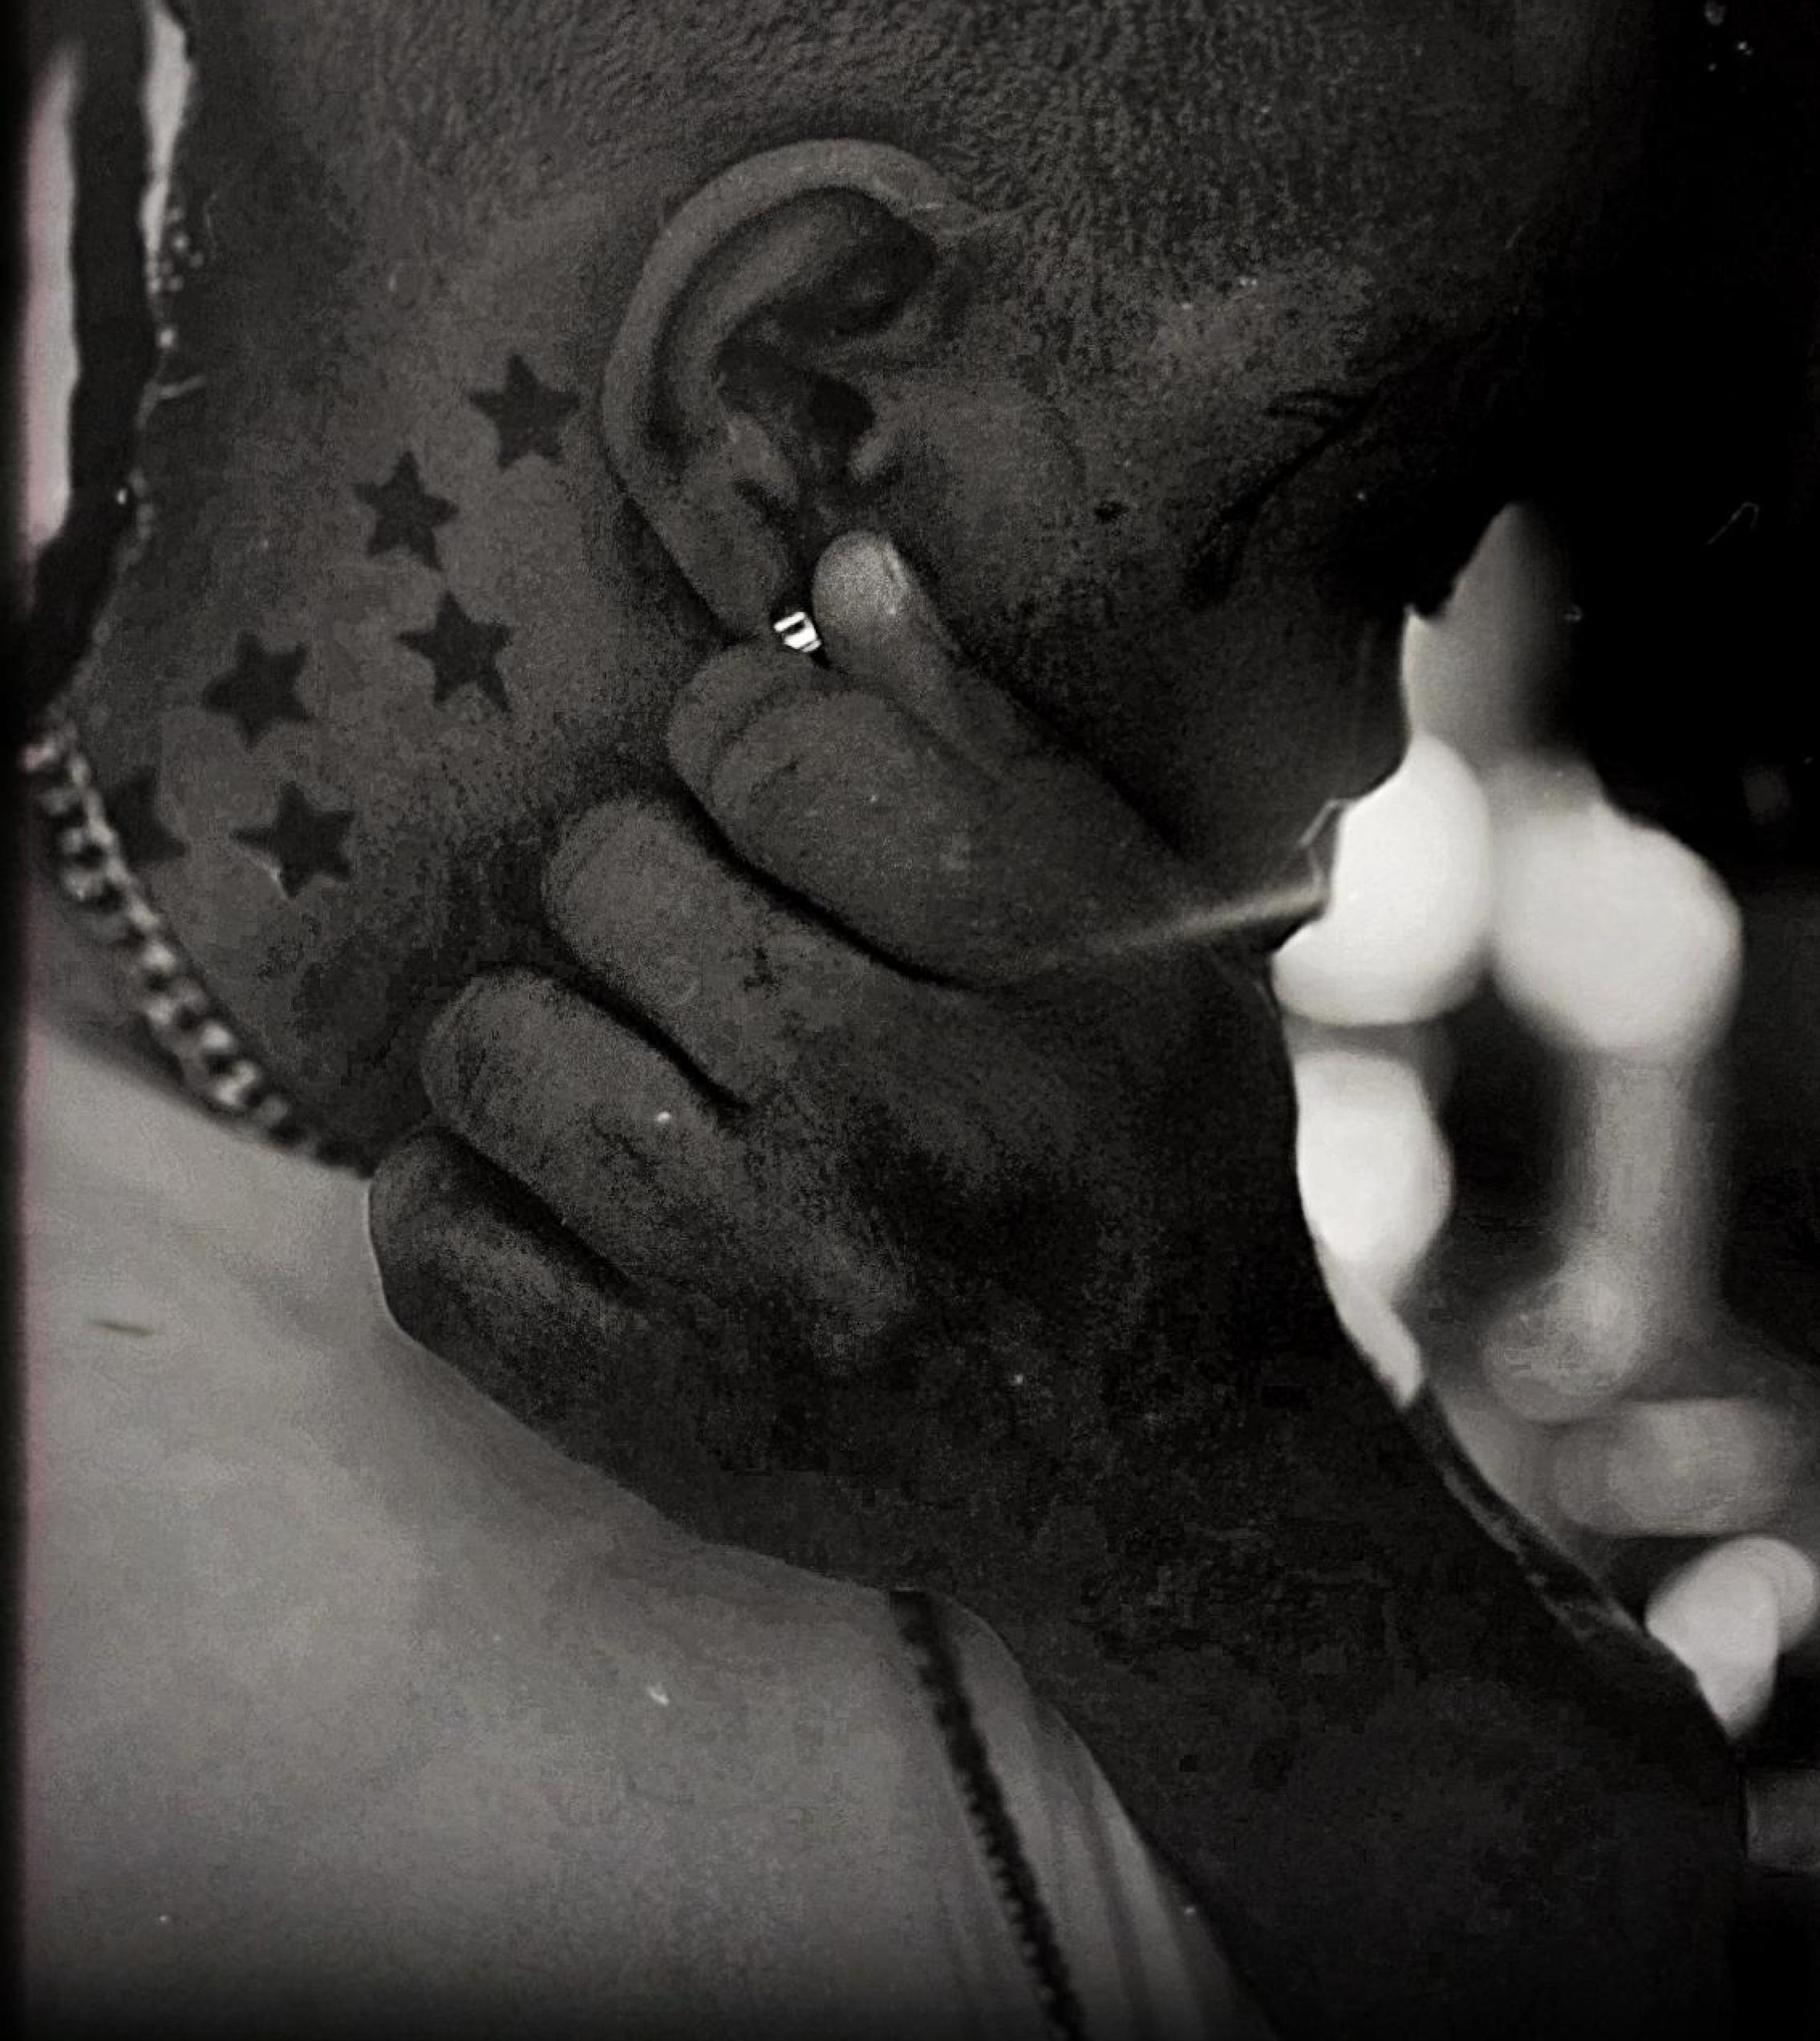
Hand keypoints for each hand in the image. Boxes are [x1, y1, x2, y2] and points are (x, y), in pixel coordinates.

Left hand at [368, 532, 1338, 1606]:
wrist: (1166, 1473)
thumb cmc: (1164, 1169)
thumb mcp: (1154, 943)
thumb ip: (994, 750)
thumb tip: (834, 568)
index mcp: (1044, 987)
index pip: (770, 753)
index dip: (733, 725)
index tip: (760, 772)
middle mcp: (898, 1130)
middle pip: (608, 873)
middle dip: (645, 872)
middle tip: (712, 933)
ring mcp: (764, 1291)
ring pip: (495, 1041)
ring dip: (544, 1017)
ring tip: (638, 1053)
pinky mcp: (663, 1421)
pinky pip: (433, 1245)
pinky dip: (462, 1180)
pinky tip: (563, 1170)